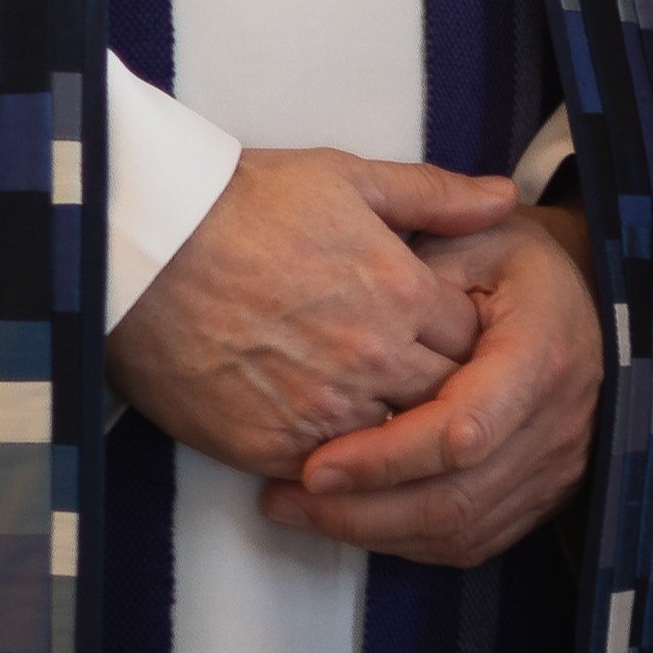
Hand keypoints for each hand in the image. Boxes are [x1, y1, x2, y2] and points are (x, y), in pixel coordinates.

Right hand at [110, 149, 519, 479]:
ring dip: (393, 432)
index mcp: (403, 292)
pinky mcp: (270, 447)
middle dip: (444, 392)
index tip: (445, 335)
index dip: (464, 337)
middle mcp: (374, 359)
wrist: (147, 247)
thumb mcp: (348, 178)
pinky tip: (328, 439)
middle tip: (419, 382)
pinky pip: (330, 474)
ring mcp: (324, 410)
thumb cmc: (245, 203)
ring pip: (394, 444)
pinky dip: (337, 463)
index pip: (475, 340)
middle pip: (445, 399)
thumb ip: (435, 195)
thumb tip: (506, 198)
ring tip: (374, 411)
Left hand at [261, 202, 600, 567]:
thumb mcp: (470, 238)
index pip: (460, 431)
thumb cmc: (512, 260)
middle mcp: (558, 423)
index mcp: (541, 353)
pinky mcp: (543, 494)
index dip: (384, 458)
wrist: (581, 293)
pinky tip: (353, 519)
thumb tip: (346, 318)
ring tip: (299, 510)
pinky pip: (471, 540)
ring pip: (457, 531)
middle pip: (453, 498)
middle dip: (361, 509)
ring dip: (372, 531)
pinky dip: (406, 540)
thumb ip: (417, 278)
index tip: (313, 465)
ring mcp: (555, 467)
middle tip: (284, 498)